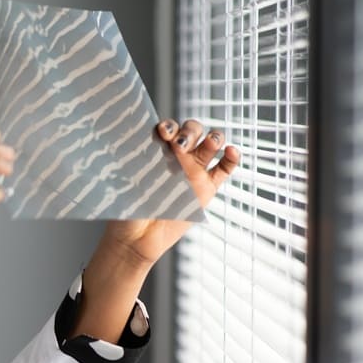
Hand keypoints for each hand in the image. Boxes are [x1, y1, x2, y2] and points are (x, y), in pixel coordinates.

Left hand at [99, 117, 241, 268]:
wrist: (138, 237)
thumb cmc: (129, 208)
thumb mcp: (130, 180)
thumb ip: (139, 161)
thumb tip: (136, 142)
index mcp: (158, 151)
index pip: (170, 128)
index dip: (169, 126)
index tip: (163, 133)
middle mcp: (178, 157)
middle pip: (193, 130)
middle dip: (190, 131)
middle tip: (180, 145)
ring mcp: (195, 171)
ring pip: (212, 143)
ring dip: (213, 138)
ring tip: (209, 144)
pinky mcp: (208, 187)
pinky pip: (226, 168)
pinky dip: (233, 157)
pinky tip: (231, 151)